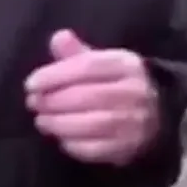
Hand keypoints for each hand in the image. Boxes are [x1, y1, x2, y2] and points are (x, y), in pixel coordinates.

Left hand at [25, 30, 159, 165]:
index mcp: (126, 65)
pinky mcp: (130, 147)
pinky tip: (60, 138)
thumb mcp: (101, 64)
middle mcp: (135, 92)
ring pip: (93, 124)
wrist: (155, 118)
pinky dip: (74, 144)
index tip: (31, 84)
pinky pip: (97, 149)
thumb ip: (76, 54)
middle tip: (33, 103)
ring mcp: (136, 122)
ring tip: (41, 120)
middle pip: (88, 96)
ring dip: (60, 124)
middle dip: (54, 101)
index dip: (55, 75)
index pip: (87, 67)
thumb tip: (59, 37)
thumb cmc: (116, 86)